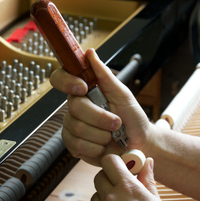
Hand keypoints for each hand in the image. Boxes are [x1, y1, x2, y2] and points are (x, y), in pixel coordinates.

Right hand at [50, 48, 153, 165]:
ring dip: (101, 134)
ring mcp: (72, 127)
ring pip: (77, 128)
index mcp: (83, 91)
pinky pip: (77, 145)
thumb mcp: (122, 93)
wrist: (139, 143)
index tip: (83, 87)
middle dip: (101, 117)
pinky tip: (103, 146)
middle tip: (116, 122)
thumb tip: (89, 53)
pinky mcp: (73, 145)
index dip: (66, 81)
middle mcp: (75, 107)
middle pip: (74, 107)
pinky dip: (95, 147)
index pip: (60, 79)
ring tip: (111, 135)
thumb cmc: (132, 117)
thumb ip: (104, 75)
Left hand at [90, 154, 190, 200]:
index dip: (114, 162)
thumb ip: (147, 181)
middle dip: (109, 179)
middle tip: (122, 189)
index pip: (109, 161)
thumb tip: (147, 162)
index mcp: (127, 189)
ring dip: (105, 199)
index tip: (120, 166)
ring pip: (96, 198)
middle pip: (99, 177)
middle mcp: (110, 200)